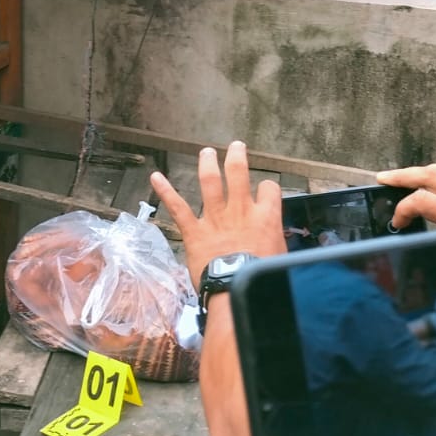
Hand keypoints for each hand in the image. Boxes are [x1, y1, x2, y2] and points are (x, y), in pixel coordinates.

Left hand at [150, 141, 283, 289]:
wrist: (237, 289)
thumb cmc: (261, 278)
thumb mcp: (280, 258)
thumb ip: (277, 244)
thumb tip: (279, 250)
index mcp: (265, 217)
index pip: (269, 189)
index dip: (268, 188)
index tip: (265, 191)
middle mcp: (240, 210)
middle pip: (238, 173)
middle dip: (237, 157)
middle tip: (236, 146)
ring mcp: (215, 218)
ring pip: (210, 182)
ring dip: (207, 164)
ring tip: (206, 152)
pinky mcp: (194, 231)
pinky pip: (178, 207)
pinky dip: (165, 191)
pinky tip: (156, 177)